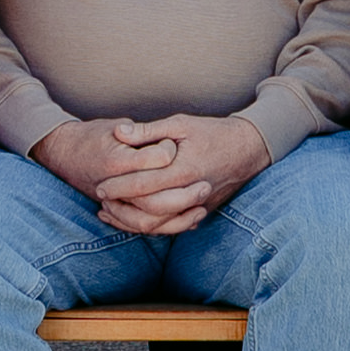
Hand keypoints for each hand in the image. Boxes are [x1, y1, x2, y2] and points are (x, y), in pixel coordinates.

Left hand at [88, 111, 273, 238]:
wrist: (249, 149)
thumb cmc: (213, 132)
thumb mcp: (180, 124)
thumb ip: (148, 131)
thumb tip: (119, 132)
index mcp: (183, 169)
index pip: (144, 185)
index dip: (119, 187)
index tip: (100, 186)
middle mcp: (191, 192)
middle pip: (149, 210)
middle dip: (122, 207)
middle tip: (102, 199)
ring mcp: (199, 206)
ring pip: (160, 225)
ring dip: (133, 221)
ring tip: (112, 212)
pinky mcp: (202, 212)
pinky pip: (172, 226)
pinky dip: (151, 226)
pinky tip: (135, 220)